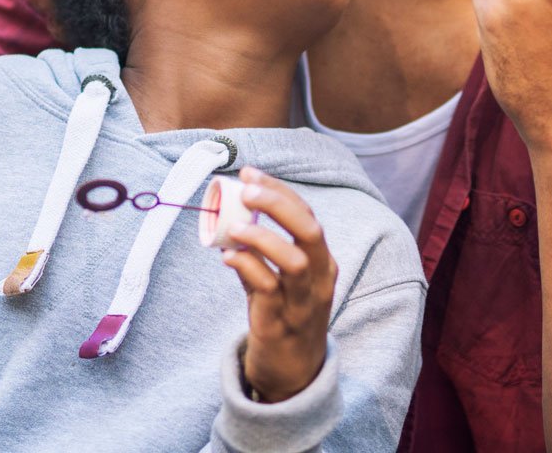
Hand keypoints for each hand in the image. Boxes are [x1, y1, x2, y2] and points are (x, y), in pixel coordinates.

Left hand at [221, 167, 337, 403]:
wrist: (293, 376)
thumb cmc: (286, 317)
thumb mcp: (279, 281)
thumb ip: (260, 252)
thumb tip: (231, 218)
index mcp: (323, 262)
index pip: (307, 215)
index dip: (279, 191)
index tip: (250, 174)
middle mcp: (319, 280)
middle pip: (309, 231)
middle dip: (279, 204)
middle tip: (247, 189)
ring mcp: (302, 304)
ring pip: (295, 262)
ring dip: (264, 237)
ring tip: (235, 225)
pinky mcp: (281, 325)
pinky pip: (267, 291)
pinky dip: (248, 267)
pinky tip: (228, 256)